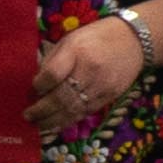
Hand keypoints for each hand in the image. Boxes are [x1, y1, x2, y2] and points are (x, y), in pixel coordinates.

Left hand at [26, 17, 143, 133]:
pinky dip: (69, 121)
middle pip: (62, 96)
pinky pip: (86, 112)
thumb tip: (36, 84)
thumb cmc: (96, 37)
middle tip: (28, 116)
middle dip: (42, 110)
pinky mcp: (110, 96)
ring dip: (53, 120)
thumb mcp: (70, 40)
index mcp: (77, 50)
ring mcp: (102, 85)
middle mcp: (90, 69)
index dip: (39, 86)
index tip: (32, 90)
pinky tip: (56, 124)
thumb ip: (52, 60)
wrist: (134, 40)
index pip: (53, 74)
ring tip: (39, 125)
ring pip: (73, 109)